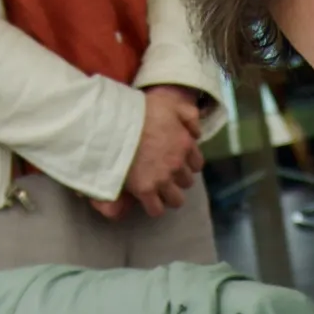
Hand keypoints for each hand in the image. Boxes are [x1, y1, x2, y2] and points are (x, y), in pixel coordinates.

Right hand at [90, 87, 203, 221]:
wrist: (115, 123)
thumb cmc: (140, 110)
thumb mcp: (170, 103)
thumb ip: (188, 116)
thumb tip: (198, 134)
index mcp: (185, 144)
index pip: (197, 164)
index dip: (187, 163)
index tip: (177, 161)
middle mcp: (177, 164)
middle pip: (186, 182)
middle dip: (177, 179)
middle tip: (163, 174)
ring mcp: (162, 179)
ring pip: (176, 200)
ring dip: (168, 196)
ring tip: (158, 190)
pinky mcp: (146, 191)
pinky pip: (156, 210)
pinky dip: (153, 208)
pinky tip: (147, 201)